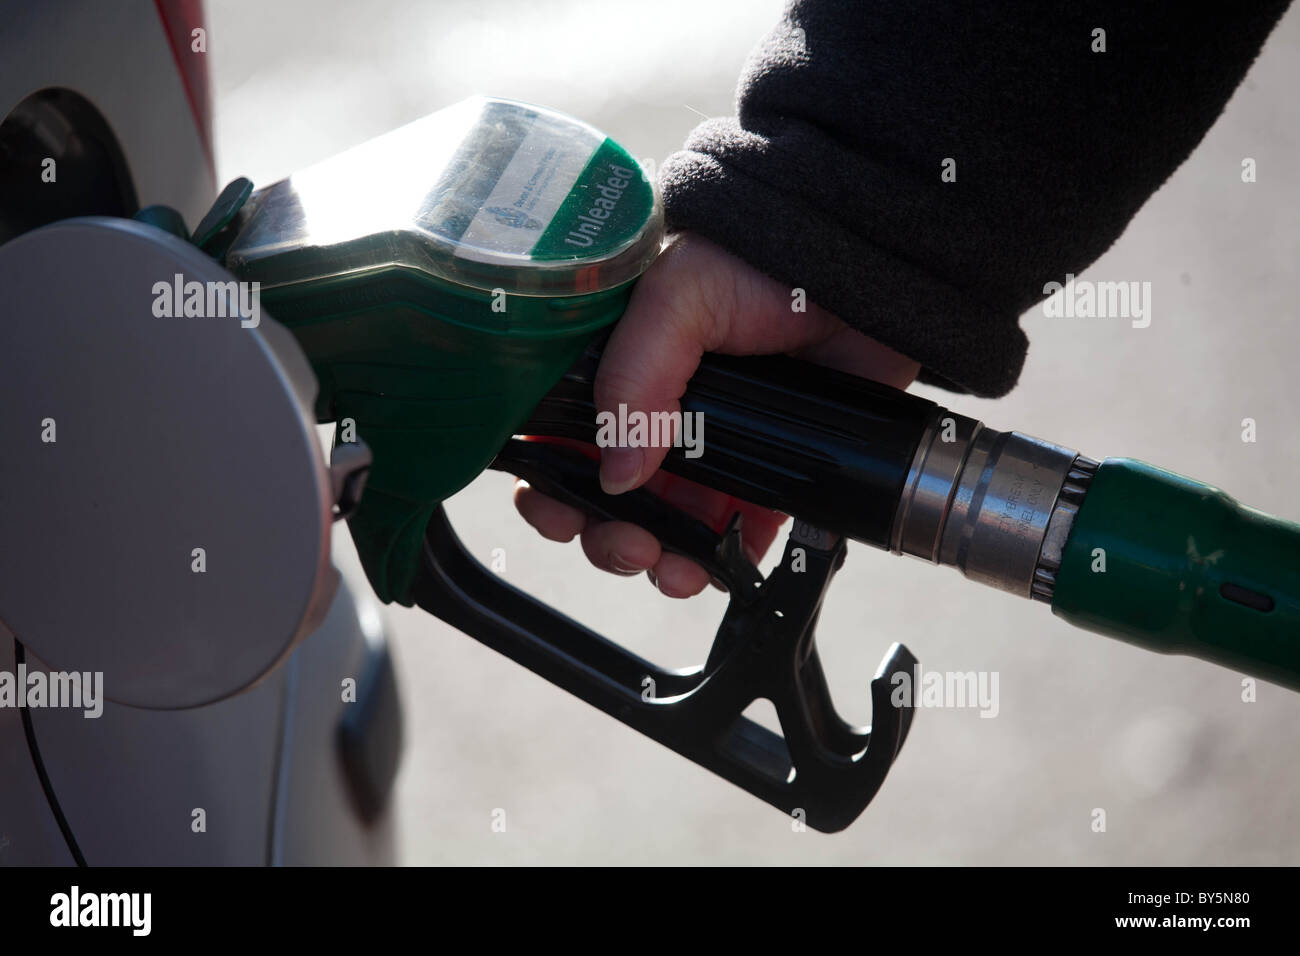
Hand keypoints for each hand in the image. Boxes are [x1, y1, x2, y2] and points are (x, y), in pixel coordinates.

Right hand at [514, 232, 919, 596]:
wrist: (861, 272)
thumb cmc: (761, 260)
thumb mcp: (678, 296)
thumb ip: (635, 374)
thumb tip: (617, 475)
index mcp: (615, 369)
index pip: (558, 438)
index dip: (548, 481)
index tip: (557, 508)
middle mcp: (656, 414)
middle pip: (604, 498)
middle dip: (603, 535)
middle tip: (627, 544)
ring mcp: (711, 448)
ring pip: (663, 527)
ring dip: (657, 560)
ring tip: (675, 568)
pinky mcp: (767, 471)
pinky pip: (735, 534)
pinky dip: (723, 560)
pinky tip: (724, 563)